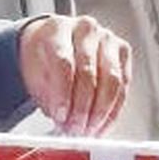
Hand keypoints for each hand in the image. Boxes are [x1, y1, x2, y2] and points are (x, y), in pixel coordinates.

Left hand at [18, 15, 131, 136]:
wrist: (56, 44)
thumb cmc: (44, 59)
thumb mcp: (35, 75)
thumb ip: (47, 96)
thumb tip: (63, 121)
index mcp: (58, 29)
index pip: (63, 63)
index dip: (62, 94)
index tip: (60, 116)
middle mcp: (86, 29)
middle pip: (89, 73)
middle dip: (82, 108)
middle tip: (74, 129)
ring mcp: (108, 39)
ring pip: (112, 81)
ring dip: (100, 112)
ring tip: (88, 130)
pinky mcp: (123, 52)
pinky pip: (123, 87)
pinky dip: (112, 112)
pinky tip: (101, 125)